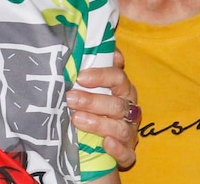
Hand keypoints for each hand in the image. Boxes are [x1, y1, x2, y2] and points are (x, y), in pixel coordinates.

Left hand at [67, 50, 138, 169]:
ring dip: (98, 123)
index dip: (101, 75)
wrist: (94, 140)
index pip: (118, 77)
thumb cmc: (92, 104)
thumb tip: (93, 44)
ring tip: (76, 119)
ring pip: (120, 127)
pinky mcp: (127, 152)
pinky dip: (117, 149)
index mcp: (122, 89)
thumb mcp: (89, 85)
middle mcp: (128, 109)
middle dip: (92, 101)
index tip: (80, 77)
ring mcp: (129, 132)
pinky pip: (127, 153)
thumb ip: (91, 66)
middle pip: (116, 103)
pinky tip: (105, 144)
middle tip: (70, 99)